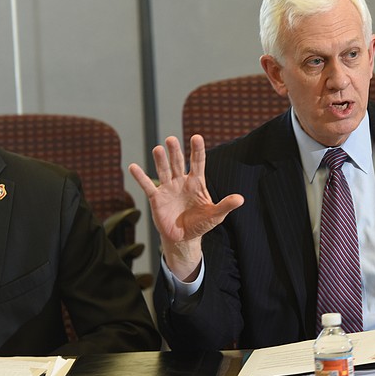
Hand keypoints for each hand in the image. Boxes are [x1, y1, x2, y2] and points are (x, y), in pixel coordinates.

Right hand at [129, 135, 243, 280]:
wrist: (183, 238)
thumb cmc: (200, 224)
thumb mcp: (215, 215)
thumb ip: (225, 205)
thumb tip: (241, 199)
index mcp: (196, 183)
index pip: (197, 163)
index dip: (197, 150)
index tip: (196, 137)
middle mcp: (181, 181)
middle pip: (178, 163)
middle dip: (175, 152)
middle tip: (172, 139)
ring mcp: (168, 188)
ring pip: (163, 171)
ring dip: (160, 160)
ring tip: (158, 149)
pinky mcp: (156, 198)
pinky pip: (148, 186)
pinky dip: (141, 177)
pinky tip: (133, 167)